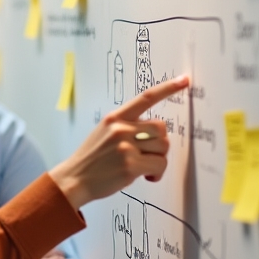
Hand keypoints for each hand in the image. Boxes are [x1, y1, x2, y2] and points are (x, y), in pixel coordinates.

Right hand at [49, 76, 189, 208]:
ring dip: (159, 159)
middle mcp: (120, 128)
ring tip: (145, 167)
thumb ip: (126, 127)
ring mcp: (125, 146)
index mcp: (114, 118)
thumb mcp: (103, 134)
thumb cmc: (91, 159)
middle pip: (161, 128)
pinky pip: (160, 165)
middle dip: (161, 143)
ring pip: (163, 147)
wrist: (74, 179)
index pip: (145, 98)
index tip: (184, 80)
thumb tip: (155, 133)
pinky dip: (157, 173)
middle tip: (150, 154)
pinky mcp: (130, 164)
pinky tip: (146, 177)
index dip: (168, 88)